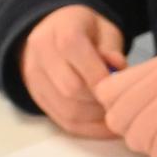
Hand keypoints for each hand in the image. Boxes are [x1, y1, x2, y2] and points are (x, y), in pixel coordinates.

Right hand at [20, 5, 126, 137]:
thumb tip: (119, 69)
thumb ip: (111, 48)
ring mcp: (35, 78)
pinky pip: (62, 121)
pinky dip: (88, 128)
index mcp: (60, 30)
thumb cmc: (85, 30)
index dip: (101, 75)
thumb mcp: (104, 28)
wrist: (52, 32)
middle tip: (120, 102)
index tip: (121, 87)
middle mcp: (41, 53)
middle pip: (70, 88)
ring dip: (96, 117)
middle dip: (100, 99)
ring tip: (115, 113)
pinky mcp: (38, 97)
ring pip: (67, 109)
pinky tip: (105, 125)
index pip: (75, 52)